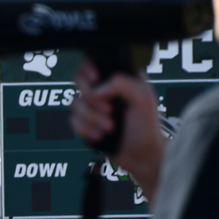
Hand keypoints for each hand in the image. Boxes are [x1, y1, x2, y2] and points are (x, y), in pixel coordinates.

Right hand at [70, 60, 165, 199]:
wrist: (140, 156)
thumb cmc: (146, 127)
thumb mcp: (142, 98)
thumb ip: (121, 84)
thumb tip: (97, 89)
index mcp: (119, 77)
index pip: (93, 63)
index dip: (88, 70)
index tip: (94, 80)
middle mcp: (103, 89)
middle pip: (78, 82)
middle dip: (92, 100)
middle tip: (109, 110)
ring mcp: (92, 106)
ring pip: (75, 104)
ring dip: (91, 119)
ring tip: (109, 127)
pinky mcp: (85, 122)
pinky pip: (73, 121)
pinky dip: (85, 129)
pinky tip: (100, 135)